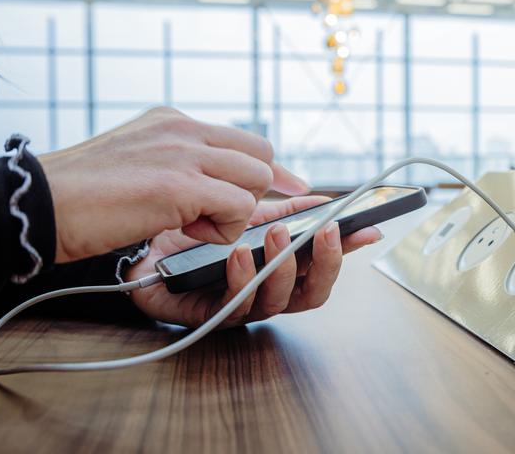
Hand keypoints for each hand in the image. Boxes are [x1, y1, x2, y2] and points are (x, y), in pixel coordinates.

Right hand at [39, 107, 308, 262]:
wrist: (41, 205)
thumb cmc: (85, 194)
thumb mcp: (139, 162)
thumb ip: (179, 164)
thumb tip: (214, 186)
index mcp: (173, 121)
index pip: (244, 138)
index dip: (272, 168)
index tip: (295, 187)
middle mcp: (183, 129)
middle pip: (260, 154)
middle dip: (256, 191)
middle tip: (230, 215)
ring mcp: (182, 152)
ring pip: (254, 179)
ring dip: (234, 212)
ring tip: (191, 224)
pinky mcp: (179, 185)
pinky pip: (237, 206)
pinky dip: (222, 228)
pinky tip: (185, 230)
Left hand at [127, 196, 382, 327]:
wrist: (146, 244)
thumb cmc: (200, 232)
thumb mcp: (246, 215)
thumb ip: (285, 211)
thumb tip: (323, 199)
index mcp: (280, 267)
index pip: (322, 264)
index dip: (347, 251)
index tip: (368, 228)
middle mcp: (267, 291)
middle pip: (312, 293)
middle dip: (325, 264)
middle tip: (327, 232)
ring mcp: (242, 306)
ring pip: (278, 302)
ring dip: (282, 266)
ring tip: (275, 234)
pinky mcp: (210, 315)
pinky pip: (235, 306)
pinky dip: (242, 278)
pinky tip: (238, 253)